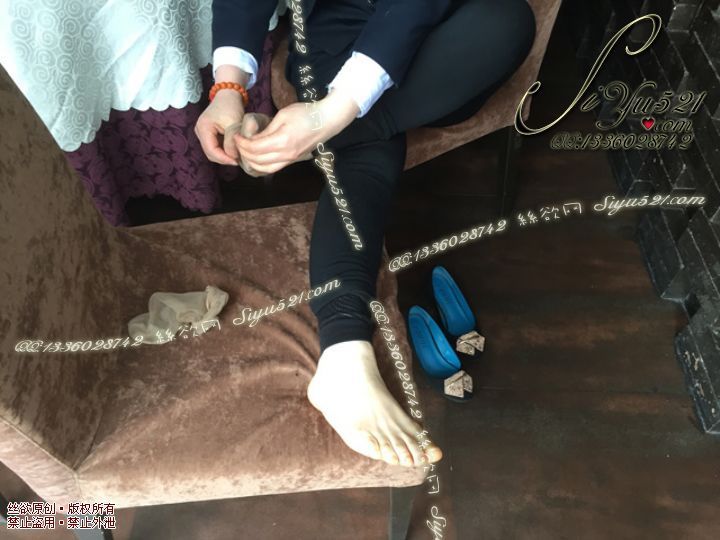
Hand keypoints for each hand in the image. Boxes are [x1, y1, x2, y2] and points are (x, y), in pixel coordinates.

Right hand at [195, 89, 246, 164]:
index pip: (211, 151)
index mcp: (203, 128)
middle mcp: (199, 131)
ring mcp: (202, 133)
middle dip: (224, 159)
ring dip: (224, 156)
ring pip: (213, 152)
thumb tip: (233, 158)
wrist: (228, 94)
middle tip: (238, 160)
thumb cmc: (231, 106)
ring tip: (237, 156)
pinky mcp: (208, 134)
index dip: (224, 159)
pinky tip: (234, 150)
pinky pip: (215, 147)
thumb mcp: (234, 124)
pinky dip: (224, 151)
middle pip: (210, 153)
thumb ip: (232, 142)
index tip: (237, 161)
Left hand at [235, 89, 359, 174]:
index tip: (236, 136)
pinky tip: (256, 159)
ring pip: (265, 169)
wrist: (326, 120)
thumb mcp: (282, 115)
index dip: (242, 143)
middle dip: (243, 153)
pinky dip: (261, 166)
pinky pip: (273, 168)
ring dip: (251, 163)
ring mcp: (291, 159)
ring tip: (245, 153)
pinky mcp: (293, 160)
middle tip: (238, 144)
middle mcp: (286, 154)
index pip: (254, 147)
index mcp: (282, 140)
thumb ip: (266, 130)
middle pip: (257, 160)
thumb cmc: (305, 113)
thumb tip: (253, 139)